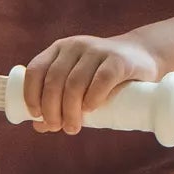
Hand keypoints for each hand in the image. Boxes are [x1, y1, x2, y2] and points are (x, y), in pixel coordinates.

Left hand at [22, 33, 160, 133]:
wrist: (142, 57)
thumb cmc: (104, 77)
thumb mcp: (79, 84)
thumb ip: (60, 101)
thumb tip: (39, 125)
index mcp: (60, 49)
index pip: (36, 70)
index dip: (32, 94)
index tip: (37, 115)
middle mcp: (76, 46)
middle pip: (54, 81)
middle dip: (52, 109)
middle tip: (59, 127)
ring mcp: (97, 50)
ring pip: (75, 83)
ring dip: (70, 110)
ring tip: (73, 127)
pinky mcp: (118, 60)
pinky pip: (100, 80)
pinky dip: (92, 98)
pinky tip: (90, 110)